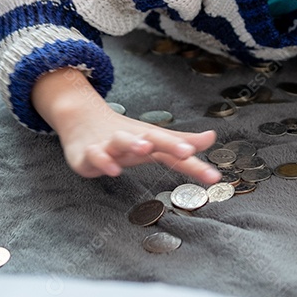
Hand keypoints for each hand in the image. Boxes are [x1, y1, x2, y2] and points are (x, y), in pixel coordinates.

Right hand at [31, 68, 221, 182]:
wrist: (83, 120)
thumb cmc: (126, 135)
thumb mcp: (154, 139)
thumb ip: (182, 142)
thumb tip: (211, 137)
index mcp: (151, 139)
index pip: (177, 152)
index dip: (195, 164)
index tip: (213, 177)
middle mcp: (134, 139)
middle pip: (154, 139)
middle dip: (171, 144)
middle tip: (187, 150)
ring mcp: (111, 145)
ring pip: (122, 141)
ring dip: (133, 143)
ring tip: (145, 148)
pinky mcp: (90, 153)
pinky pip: (96, 156)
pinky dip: (104, 161)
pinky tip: (112, 169)